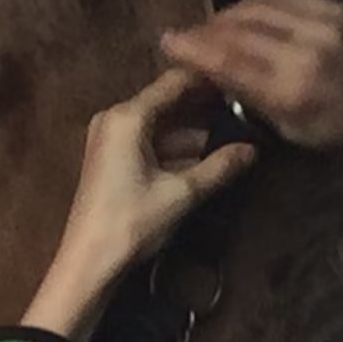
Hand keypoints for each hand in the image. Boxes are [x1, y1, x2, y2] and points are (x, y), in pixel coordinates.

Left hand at [23, 69, 256, 341]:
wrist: (88, 262)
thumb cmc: (131, 222)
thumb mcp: (182, 194)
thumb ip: (219, 167)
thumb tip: (253, 149)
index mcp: (128, 116)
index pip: (175, 82)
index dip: (209, 80)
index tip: (242, 79)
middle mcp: (116, 118)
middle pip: (168, 102)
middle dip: (205, 107)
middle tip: (246, 106)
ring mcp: (111, 139)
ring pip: (161, 125)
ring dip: (194, 131)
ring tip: (235, 132)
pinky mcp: (112, 159)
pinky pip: (150, 142)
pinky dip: (176, 148)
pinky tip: (208, 157)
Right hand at [159, 0, 342, 166]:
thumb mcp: (293, 131)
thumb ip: (250, 97)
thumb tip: (210, 73)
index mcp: (293, 88)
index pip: (227, 57)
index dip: (191, 47)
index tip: (166, 42)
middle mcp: (306, 47)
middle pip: (238, 25)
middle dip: (205, 29)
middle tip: (185, 38)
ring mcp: (324, 20)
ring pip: (258, 4)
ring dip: (228, 14)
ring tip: (213, 28)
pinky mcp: (337, 6)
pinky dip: (257, 5)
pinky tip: (246, 16)